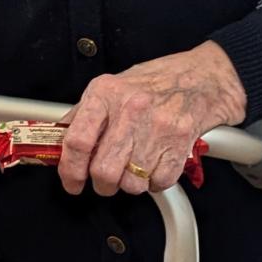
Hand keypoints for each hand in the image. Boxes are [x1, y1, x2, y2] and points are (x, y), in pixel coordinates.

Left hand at [59, 41, 247, 195]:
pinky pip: (159, 182)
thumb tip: (58, 141)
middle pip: (104, 170)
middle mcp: (130, 110)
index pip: (77, 141)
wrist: (203, 77)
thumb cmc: (155, 82)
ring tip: (133, 167)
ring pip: (132, 182)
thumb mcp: (110, 87)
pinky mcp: (181, 144)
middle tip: (104, 181)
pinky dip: (154, 182)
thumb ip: (82, 114)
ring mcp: (157, 128)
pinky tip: (154, 165)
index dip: (69, 170)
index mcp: (105, 94)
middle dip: (102, 184)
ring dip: (130, 184)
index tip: (71, 182)